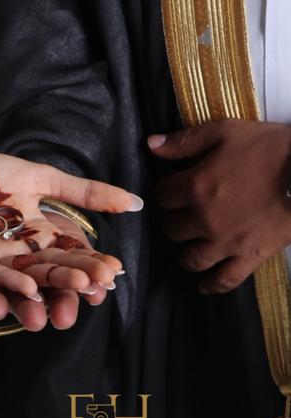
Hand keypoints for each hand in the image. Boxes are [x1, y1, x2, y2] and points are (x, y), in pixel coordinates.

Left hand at [0, 151, 140, 328]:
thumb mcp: (44, 179)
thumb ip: (85, 193)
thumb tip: (135, 203)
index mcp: (40, 237)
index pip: (71, 254)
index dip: (90, 265)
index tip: (112, 276)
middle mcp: (20, 255)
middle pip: (51, 273)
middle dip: (72, 285)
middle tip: (94, 293)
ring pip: (24, 282)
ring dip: (43, 296)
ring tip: (60, 311)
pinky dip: (7, 283)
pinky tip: (26, 290)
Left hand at [149, 120, 290, 292]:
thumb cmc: (267, 148)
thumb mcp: (225, 132)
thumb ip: (185, 141)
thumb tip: (151, 145)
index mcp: (196, 187)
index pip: (163, 197)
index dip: (168, 191)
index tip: (176, 190)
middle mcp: (205, 219)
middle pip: (173, 229)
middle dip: (177, 220)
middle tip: (186, 215)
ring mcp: (226, 242)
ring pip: (191, 258)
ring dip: (187, 252)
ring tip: (191, 247)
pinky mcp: (248, 257)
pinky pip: (224, 280)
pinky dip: (211, 285)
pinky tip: (204, 284)